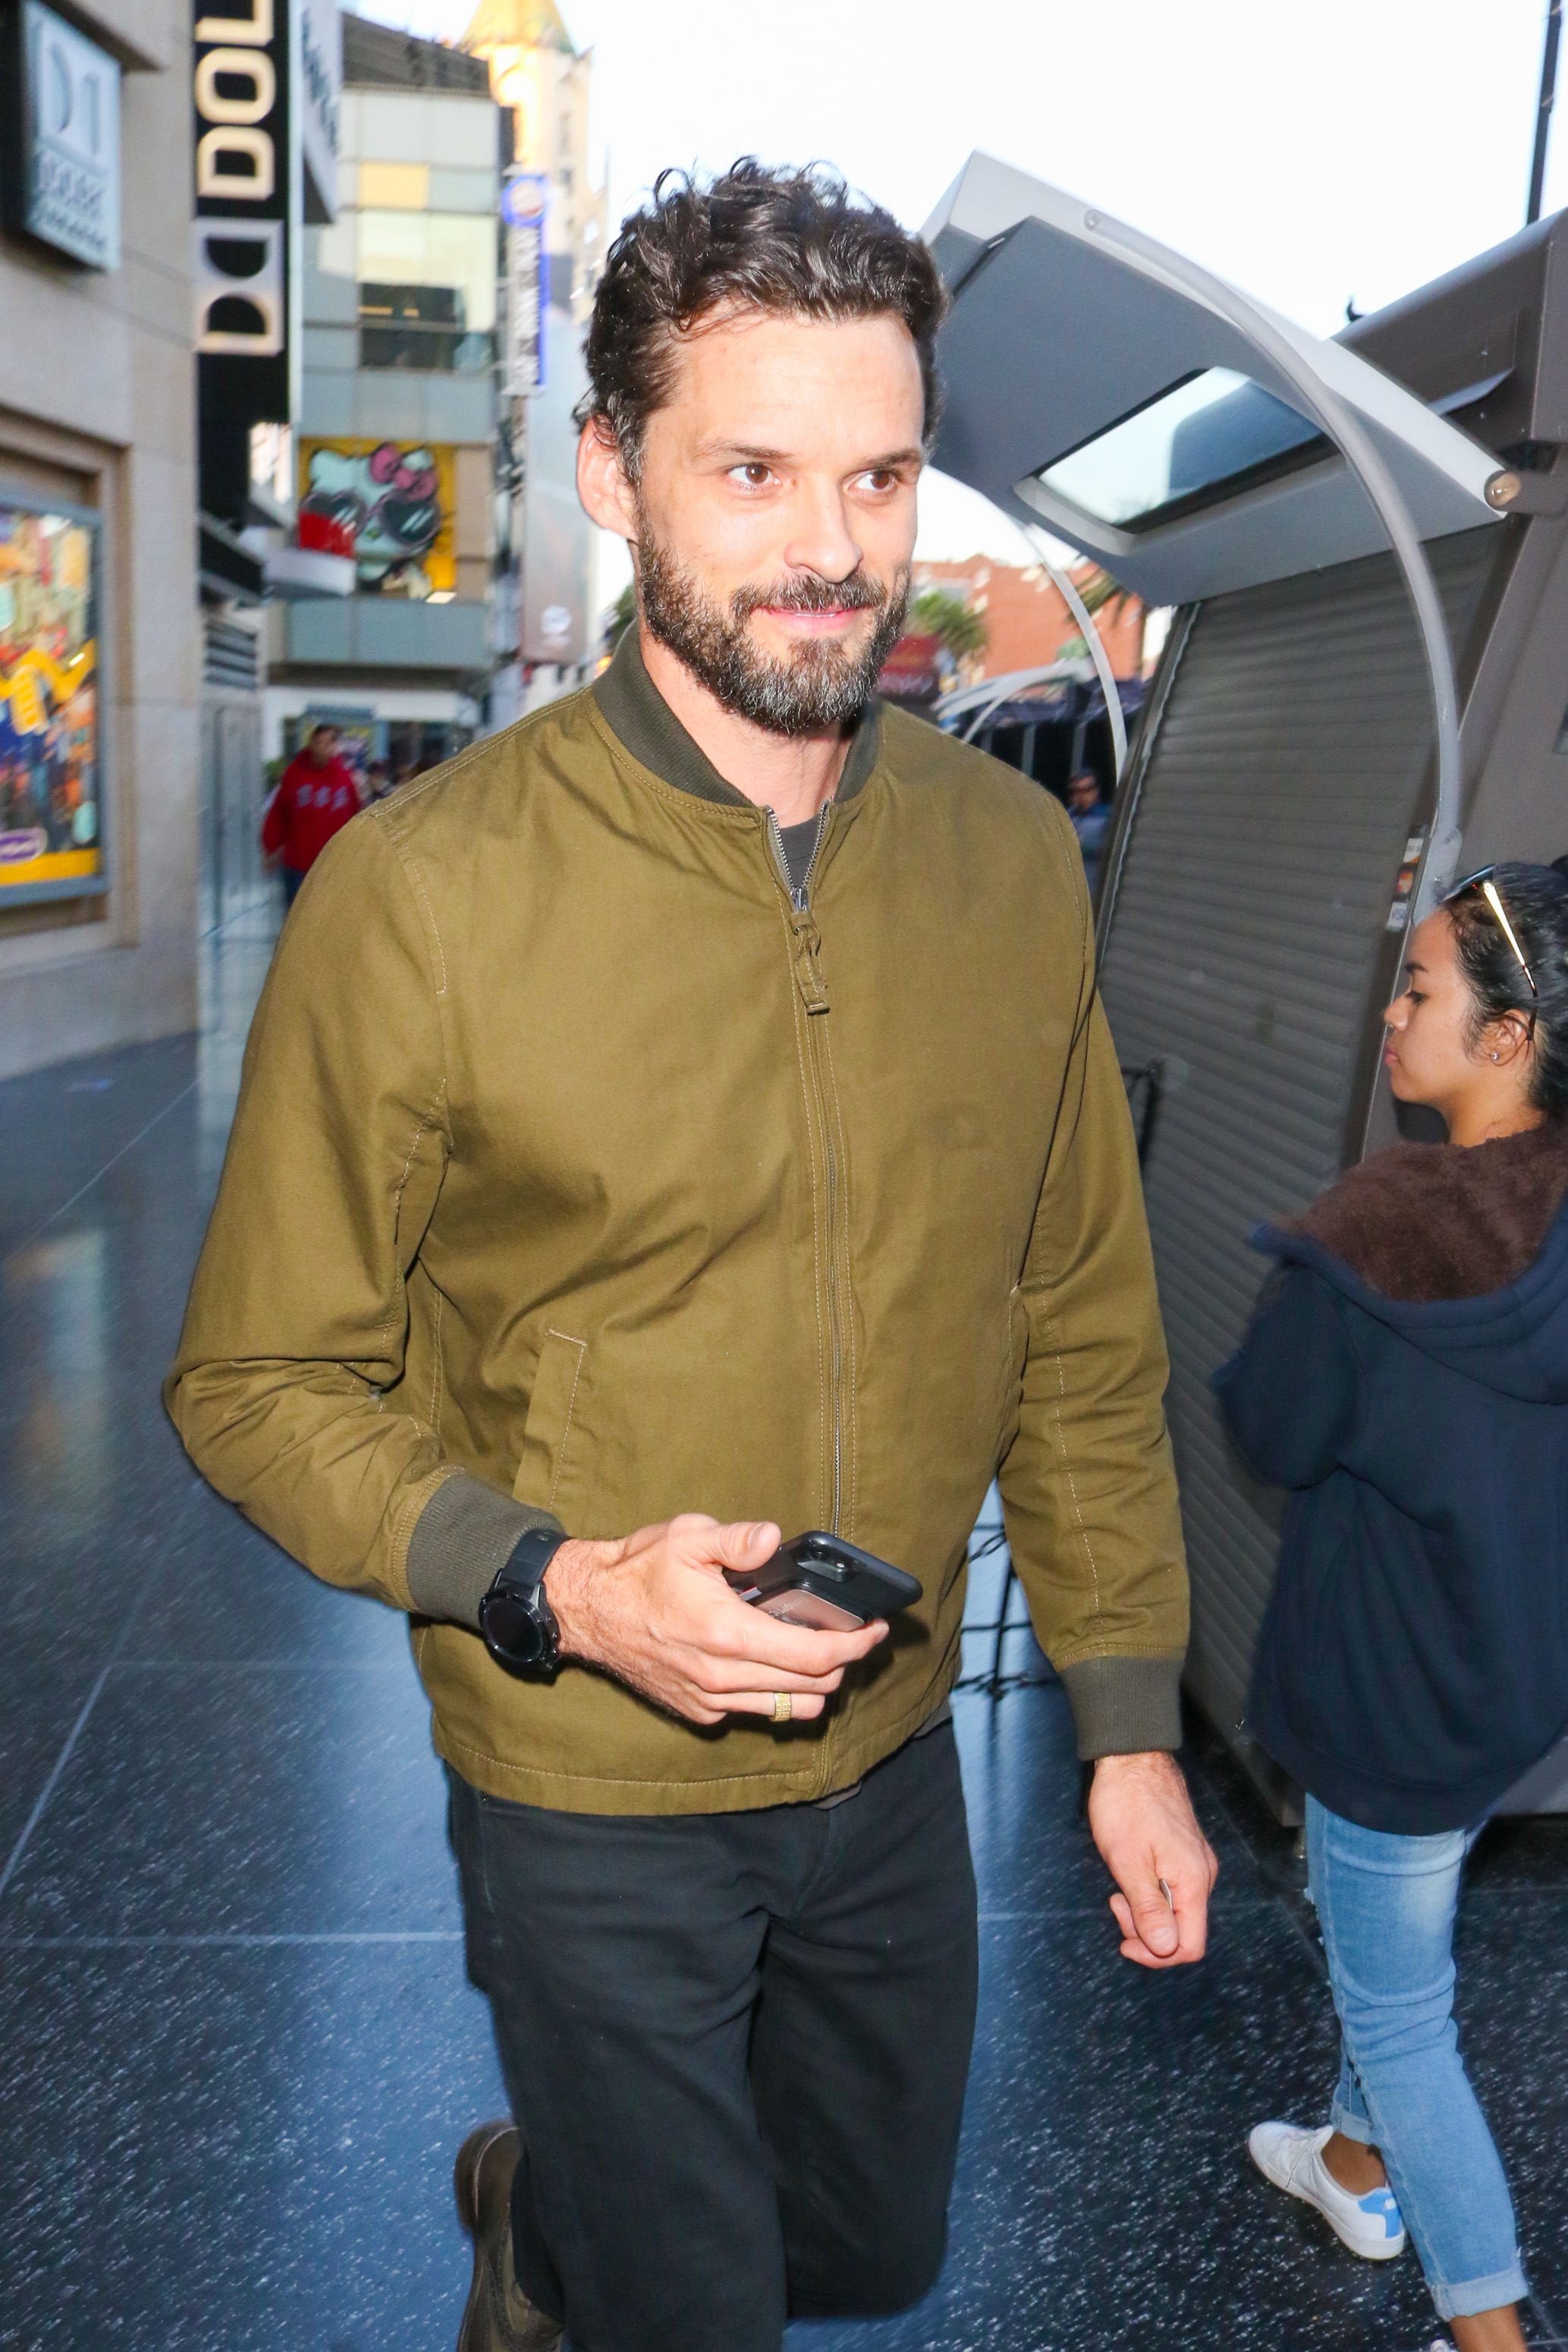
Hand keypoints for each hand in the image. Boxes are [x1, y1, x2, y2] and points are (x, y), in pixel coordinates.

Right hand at [543, 1513, 888, 1726]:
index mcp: (729, 1635)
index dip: (856, 1644)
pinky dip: (777, 1692)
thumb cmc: (637, 1572)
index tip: (876, 1629)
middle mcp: (724, 1678)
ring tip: (819, 1652)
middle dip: (844, 1663)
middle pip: (813, 1688)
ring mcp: (711, 1700)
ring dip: (815, 1684)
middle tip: (852, 1635)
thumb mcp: (688, 1538)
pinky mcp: (699, 1712)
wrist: (587, 1611)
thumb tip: (773, 1539)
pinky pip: (756, 1711)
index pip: (816, 1656)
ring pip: (790, 1709)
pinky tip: (773, 1662)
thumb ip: (737, 1540)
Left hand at [1087, 1750, 1216, 1968]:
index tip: (1125, 1943)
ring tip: (1119, 1887)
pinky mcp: (1185, 1851)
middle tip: (1116, 1904)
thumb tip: (1166, 1950)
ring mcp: (1196, 1862)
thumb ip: (1149, 1909)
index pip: (1190, 1945)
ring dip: (1146, 1911)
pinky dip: (1151, 1892)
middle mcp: (1203, 1875)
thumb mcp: (1128, 1862)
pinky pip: (1174, 1889)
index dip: (1157, 1955)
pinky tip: (1131, 1874)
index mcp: (1194, 1881)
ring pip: (1177, 1909)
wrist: (1132, 1758)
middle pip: (1184, 1930)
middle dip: (1147, 1931)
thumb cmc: (1126, 1804)